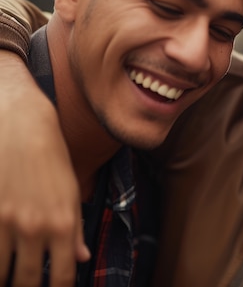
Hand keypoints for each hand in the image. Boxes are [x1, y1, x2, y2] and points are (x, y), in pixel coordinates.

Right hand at [0, 52, 88, 286]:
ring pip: (0, 272)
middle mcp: (34, 228)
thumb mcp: (71, 192)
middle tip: (26, 283)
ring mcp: (5, 222)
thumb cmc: (52, 158)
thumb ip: (74, 229)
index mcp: (63, 224)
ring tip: (11, 273)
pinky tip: (1, 255)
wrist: (22, 125)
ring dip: (5, 276)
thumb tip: (80, 259)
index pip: (62, 276)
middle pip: (26, 281)